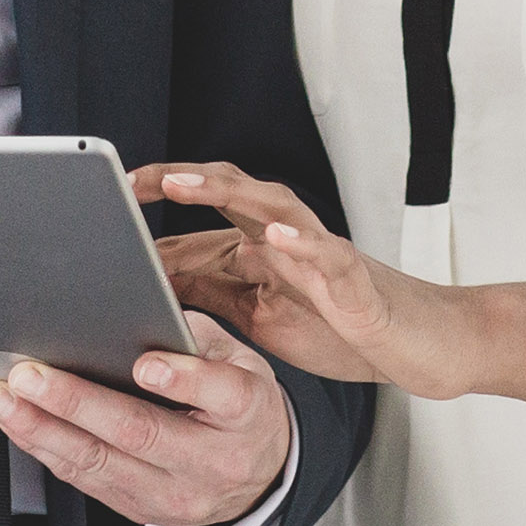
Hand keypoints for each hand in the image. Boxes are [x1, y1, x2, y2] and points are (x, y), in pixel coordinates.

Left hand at [0, 312, 290, 525]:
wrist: (259, 477)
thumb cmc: (238, 405)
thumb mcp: (239, 360)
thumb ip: (193, 341)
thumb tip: (131, 314)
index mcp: (247, 413)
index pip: (222, 395)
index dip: (183, 380)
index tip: (146, 364)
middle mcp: (213, 461)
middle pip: (140, 433)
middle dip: (75, 402)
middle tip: (29, 374)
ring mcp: (174, 494)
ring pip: (99, 463)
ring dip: (41, 428)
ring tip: (3, 397)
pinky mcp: (141, 510)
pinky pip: (85, 479)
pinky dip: (44, 447)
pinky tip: (17, 420)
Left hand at [137, 163, 478, 400]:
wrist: (421, 345)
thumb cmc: (341, 326)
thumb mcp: (256, 315)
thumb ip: (209, 292)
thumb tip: (145, 282)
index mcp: (261, 247)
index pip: (202, 215)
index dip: (156, 206)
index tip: (105, 198)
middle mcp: (288, 238)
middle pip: (230, 192)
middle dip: (181, 180)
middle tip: (132, 179)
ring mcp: (322, 253)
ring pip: (273, 206)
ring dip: (225, 190)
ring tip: (181, 183)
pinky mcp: (355, 280)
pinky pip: (327, 252)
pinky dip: (300, 239)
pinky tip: (274, 233)